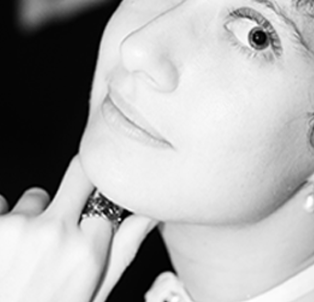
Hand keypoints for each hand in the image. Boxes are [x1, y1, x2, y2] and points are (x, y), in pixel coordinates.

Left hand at [0, 156, 157, 301]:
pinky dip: (1, 221)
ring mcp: (16, 226)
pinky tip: (2, 253)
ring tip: (22, 257)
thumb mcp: (91, 296)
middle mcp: (54, 232)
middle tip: (67, 214)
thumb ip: (121, 251)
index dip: (99, 215)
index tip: (91, 223)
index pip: (107, 205)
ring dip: (31, 218)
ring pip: (34, 198)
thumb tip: (148, 216)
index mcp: (86, 252)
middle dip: (80, 186)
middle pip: (80, 174)